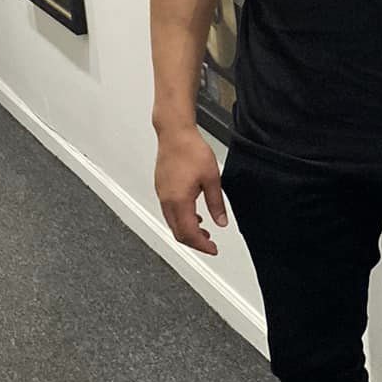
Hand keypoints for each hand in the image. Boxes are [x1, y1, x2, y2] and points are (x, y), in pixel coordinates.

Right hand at [155, 126, 227, 255]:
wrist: (175, 133)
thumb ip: (216, 203)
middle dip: (194, 242)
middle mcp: (167, 200)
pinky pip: (169, 212)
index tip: (212, 249)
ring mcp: (161, 194)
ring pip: (172, 223)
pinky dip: (181, 219)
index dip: (201, 245)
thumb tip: (221, 222)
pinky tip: (193, 215)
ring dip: (187, 231)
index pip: (189, 233)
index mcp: (179, 200)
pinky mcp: (161, 188)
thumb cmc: (190, 150)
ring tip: (203, 232)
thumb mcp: (212, 178)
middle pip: (178, 232)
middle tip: (209, 244)